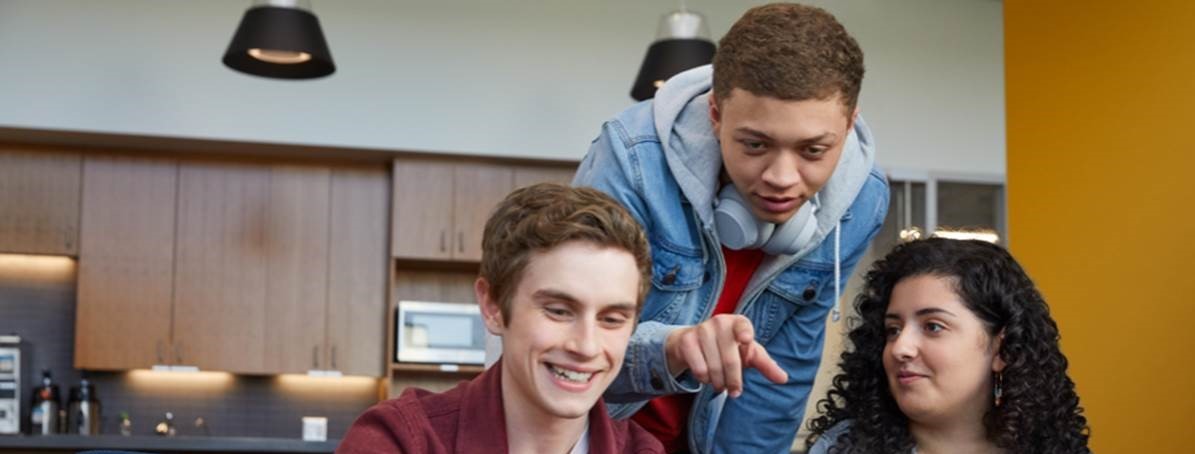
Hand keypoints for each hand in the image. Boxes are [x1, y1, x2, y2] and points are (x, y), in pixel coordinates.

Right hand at [664, 314, 787, 396]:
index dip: (744, 333)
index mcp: (739, 322)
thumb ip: (766, 365)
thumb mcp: (748, 354)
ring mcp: (701, 329)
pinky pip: (698, 369)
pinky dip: (704, 379)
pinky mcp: (687, 340)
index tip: (746, 340)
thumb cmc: (728, 348)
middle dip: (734, 381)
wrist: (692, 343)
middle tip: (735, 392)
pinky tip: (706, 377)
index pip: (743, 326)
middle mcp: (720, 322)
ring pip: (713, 367)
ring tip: (720, 384)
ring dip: (718, 383)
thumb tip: (784, 379)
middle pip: (730, 359)